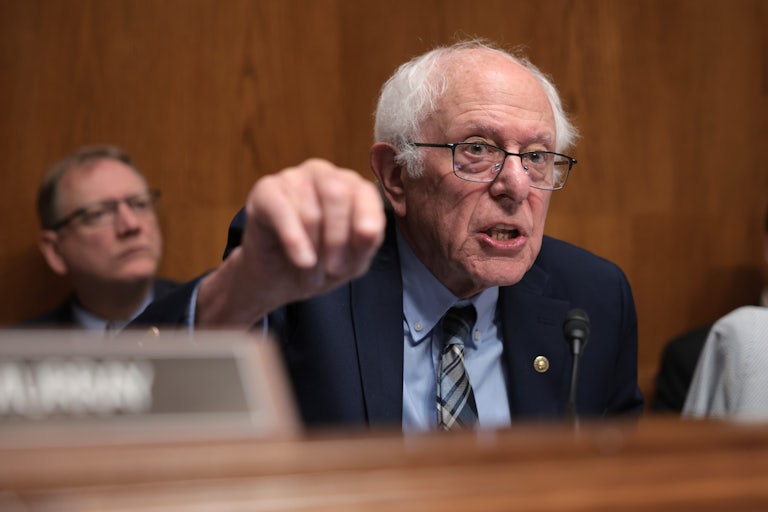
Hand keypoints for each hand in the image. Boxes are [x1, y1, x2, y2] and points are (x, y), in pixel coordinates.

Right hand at [197, 159, 385, 325]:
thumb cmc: (321, 262)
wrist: (280, 279)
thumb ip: (366, 242)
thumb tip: (368, 230)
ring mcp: (293, 178)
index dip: (364, 225)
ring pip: (310, 211)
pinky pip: (282, 211)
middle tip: (333, 270)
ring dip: (313, 251)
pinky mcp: (266, 190)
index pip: (365, 193)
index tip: (357, 254)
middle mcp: (323, 175)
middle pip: (337, 194)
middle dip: (337, 239)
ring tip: (310, 273)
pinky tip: (301, 260)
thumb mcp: (352, 261)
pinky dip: (294, 239)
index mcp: (351, 186)